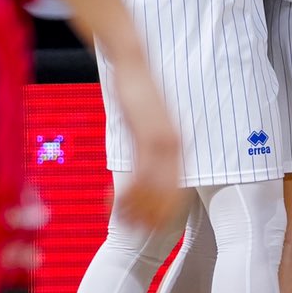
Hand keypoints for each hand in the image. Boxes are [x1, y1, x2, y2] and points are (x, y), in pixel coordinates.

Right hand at [108, 71, 182, 231]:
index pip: (179, 188)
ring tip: (121, 220)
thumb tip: (148, 161)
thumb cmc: (139, 93)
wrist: (135, 63)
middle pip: (172, 194)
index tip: (151, 225)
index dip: (166, 211)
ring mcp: (164, 140)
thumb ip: (152, 143)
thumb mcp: (148, 123)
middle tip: (134, 229)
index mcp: (179, 143)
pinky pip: (141, 173)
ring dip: (137, 209)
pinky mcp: (147, 135)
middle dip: (154, 216)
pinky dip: (129, 193)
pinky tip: (112, 202)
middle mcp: (177, 144)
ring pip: (156, 189)